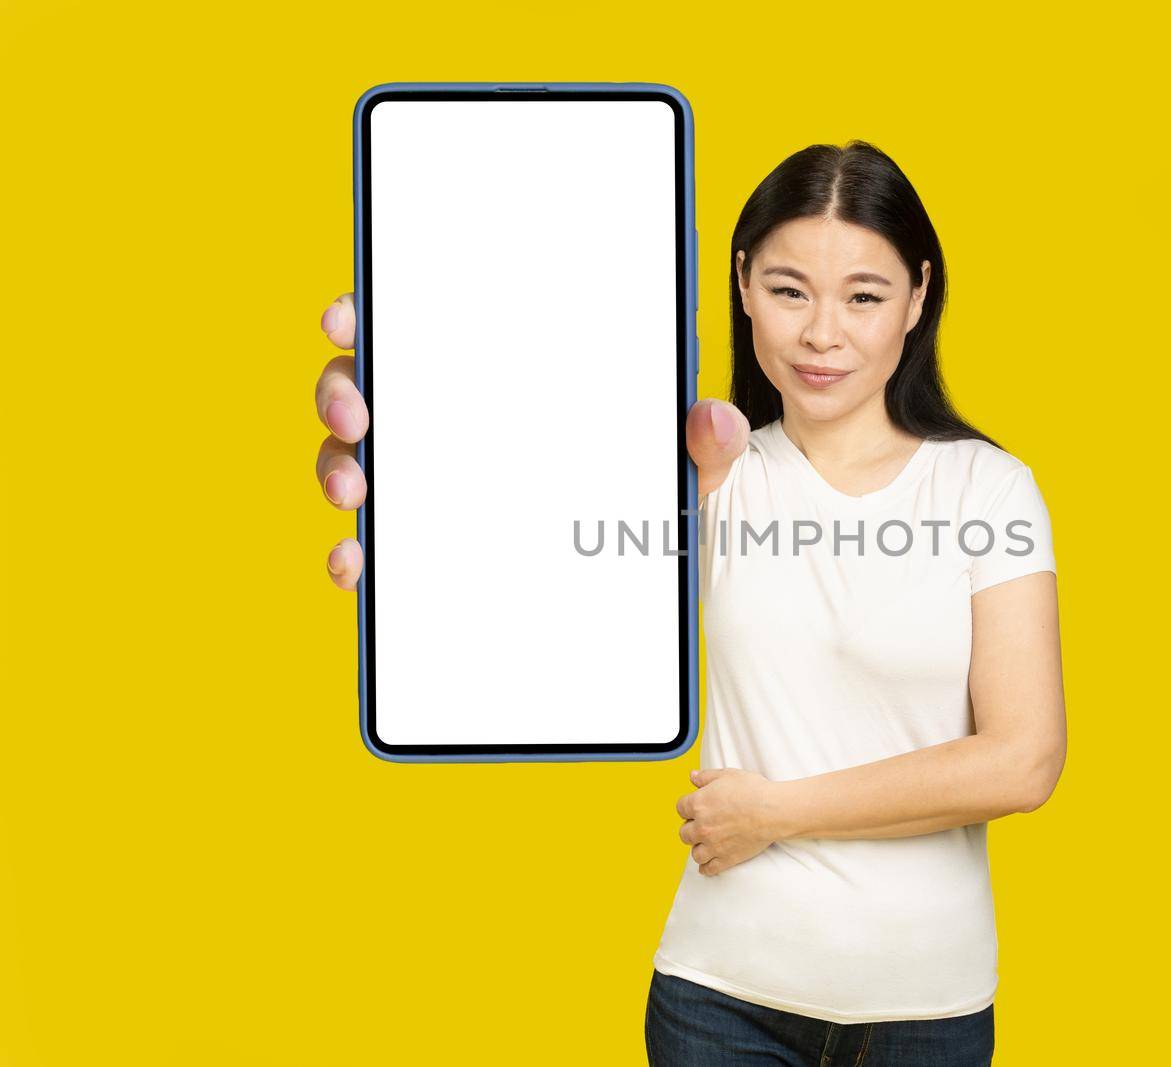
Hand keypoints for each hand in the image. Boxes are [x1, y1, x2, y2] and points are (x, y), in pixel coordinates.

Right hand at [312, 292, 750, 588]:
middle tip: (357, 414)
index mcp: (495, 371)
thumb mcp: (683, 463)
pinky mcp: (420, 540)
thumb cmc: (650, 482)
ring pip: (351, 458)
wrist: (643, 559)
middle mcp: (444, 416)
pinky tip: (357, 566)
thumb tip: (712, 420)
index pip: (415, 321)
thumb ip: (701, 442)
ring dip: (336, 470)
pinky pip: (371, 541)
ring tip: (356, 493)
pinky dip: (354, 553)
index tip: (347, 317)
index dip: (367, 312)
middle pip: (363, 384)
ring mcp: (425, 477)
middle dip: (341, 391)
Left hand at [676, 768, 785, 875]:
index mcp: (698, 804)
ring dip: (699, 848)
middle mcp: (701, 827)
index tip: (695, 808)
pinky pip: (708, 869)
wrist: (773, 811)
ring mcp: (713, 845)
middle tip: (701, 826)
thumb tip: (692, 776)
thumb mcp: (727, 775)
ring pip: (695, 853)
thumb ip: (706, 776)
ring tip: (706, 844)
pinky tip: (708, 864)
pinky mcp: (726, 859)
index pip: (680, 808)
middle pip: (684, 833)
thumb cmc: (752, 790)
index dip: (688, 807)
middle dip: (691, 829)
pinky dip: (706, 867)